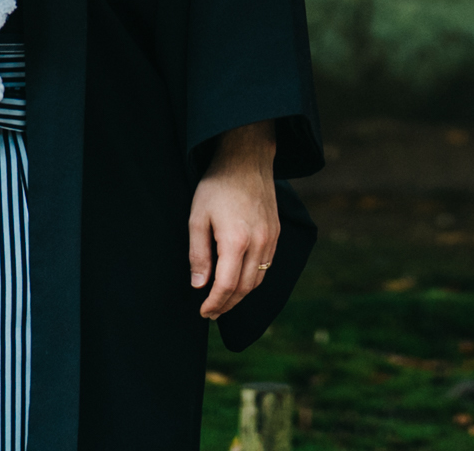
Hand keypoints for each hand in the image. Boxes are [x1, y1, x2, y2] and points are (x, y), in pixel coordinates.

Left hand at [187, 122, 280, 321]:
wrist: (246, 160)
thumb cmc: (217, 186)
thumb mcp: (197, 218)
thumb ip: (198, 255)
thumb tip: (199, 285)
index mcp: (236, 241)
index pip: (227, 286)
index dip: (214, 303)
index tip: (203, 311)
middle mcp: (258, 243)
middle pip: (245, 288)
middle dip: (227, 305)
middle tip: (212, 313)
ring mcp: (271, 239)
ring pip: (258, 280)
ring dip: (241, 296)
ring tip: (224, 301)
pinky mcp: (276, 233)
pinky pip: (266, 266)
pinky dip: (253, 280)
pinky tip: (239, 281)